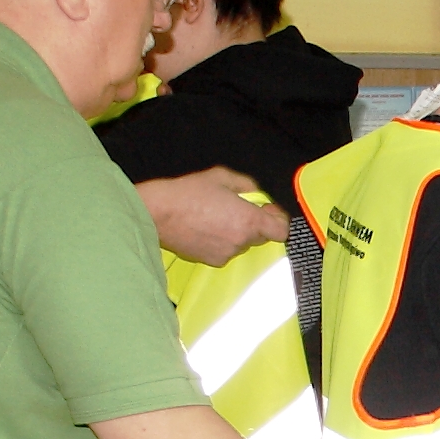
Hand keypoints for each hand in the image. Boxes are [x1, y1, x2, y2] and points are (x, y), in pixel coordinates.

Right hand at [137, 169, 290, 263]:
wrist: (158, 214)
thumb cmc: (188, 193)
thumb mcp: (222, 177)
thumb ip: (247, 185)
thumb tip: (257, 195)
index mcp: (248, 221)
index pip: (281, 231)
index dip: (277, 220)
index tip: (267, 210)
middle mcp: (241, 241)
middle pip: (261, 237)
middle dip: (254, 224)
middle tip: (237, 209)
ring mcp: (227, 254)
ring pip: (241, 244)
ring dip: (236, 233)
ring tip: (216, 217)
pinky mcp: (212, 261)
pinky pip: (226, 251)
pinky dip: (222, 242)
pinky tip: (206, 229)